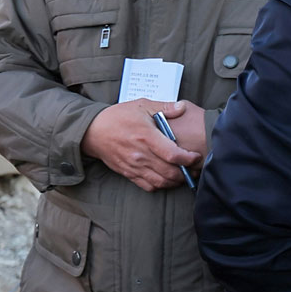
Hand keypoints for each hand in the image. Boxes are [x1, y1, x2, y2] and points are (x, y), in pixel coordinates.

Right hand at [81, 98, 202, 191]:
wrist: (94, 132)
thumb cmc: (119, 117)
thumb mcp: (141, 105)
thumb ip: (164, 107)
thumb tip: (182, 107)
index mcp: (146, 136)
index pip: (172, 154)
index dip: (188, 159)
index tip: (197, 157)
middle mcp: (140, 154)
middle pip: (169, 172)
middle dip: (187, 173)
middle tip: (195, 168)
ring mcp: (134, 166)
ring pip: (161, 182)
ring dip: (176, 182)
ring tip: (185, 175)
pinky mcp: (128, 173)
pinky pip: (148, 186)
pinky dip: (161, 185)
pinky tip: (167, 179)